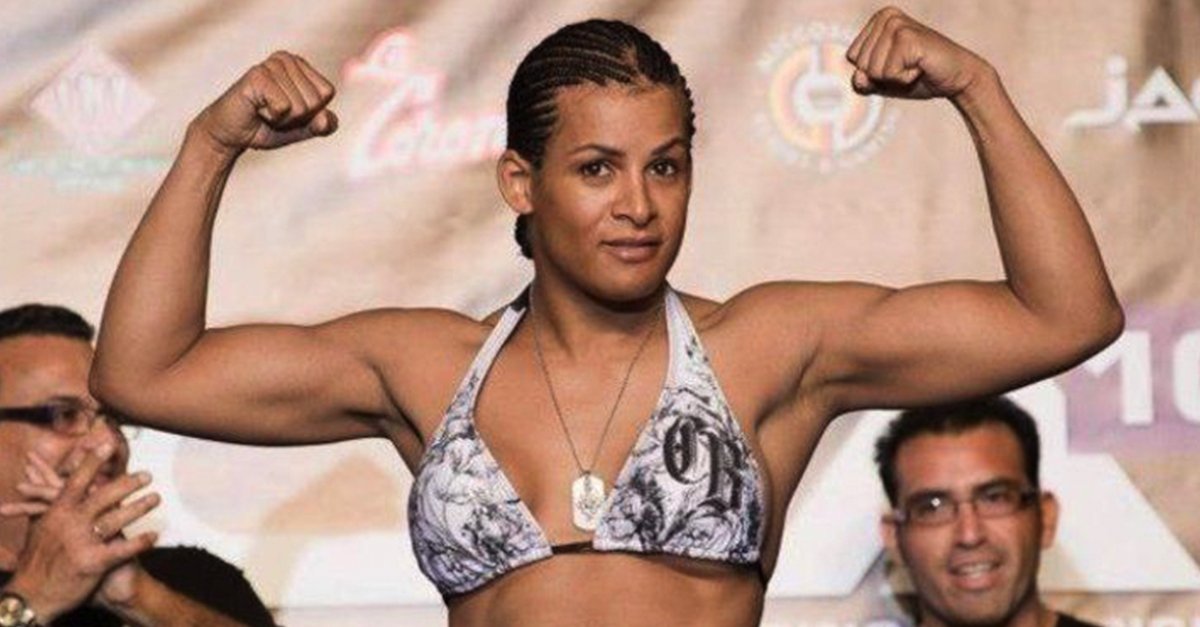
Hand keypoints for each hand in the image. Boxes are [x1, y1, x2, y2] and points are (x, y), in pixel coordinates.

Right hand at [2, 445, 159, 621]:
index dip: (92, 462)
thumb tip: (52, 487)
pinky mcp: (91, 563)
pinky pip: (121, 550)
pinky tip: (155, 535)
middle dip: (126, 484)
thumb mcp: (40, 529)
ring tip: (156, 497)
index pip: (76, 481)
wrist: (31, 595)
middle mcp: (69, 524)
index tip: (108, 443)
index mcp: (56, 512)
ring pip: (115, 520)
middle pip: (102, 497)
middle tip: (147, 475)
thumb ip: (50, 507)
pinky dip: (140, 542)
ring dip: (139, 507)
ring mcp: (81, 543)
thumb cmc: (37, 560)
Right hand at [191, 50, 337, 155]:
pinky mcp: (257, 76)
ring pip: (299, 106)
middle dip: (296, 117)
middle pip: (314, 101)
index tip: (289, 111)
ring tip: (264, 110)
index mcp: (301, 65)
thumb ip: (322, 126)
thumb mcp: (302, 129)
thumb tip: (326, 119)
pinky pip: (283, 107)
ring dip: (282, 119)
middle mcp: (287, 58)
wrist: (231, 133)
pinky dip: (271, 117)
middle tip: (274, 113)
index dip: (311, 112)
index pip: (327, 92)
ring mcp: (271, 65)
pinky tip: (256, 109)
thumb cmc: (266, 126)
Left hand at [845, 7, 991, 100]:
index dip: (873, 73)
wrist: (956, 78)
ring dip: (894, 78)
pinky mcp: (908, 38)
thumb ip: (863, 81)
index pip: (852, 58)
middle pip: (861, 65)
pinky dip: (905, 80)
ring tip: (915, 66)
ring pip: (872, 71)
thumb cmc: (919, 77)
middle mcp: (886, 17)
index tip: (898, 65)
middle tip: (908, 67)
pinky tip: (920, 68)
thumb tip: (858, 77)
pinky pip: (888, 74)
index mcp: (877, 20)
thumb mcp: (883, 82)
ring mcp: (897, 25)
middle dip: (883, 76)